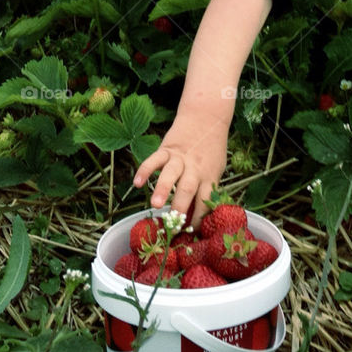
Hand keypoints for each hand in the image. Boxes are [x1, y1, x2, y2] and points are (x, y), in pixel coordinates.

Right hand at [133, 109, 229, 224]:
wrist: (207, 116)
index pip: (205, 201)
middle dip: (180, 208)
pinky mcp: (167, 148)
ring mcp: (180, 158)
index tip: (190, 235)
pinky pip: (154, 159)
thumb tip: (195, 216)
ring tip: (155, 205)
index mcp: (209, 176)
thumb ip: (204, 189)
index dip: (198, 219)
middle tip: (172, 226)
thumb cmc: (211, 150)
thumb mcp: (215, 169)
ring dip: (163, 189)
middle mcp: (195, 168)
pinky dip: (145, 170)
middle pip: (188, 189)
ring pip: (171, 173)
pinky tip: (136, 183)